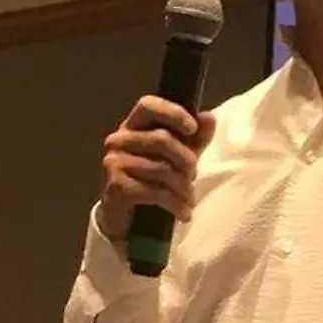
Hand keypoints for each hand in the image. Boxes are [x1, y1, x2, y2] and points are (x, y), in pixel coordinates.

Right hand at [97, 95, 215, 240]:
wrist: (129, 218)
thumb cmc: (154, 179)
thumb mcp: (179, 156)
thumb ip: (195, 138)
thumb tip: (209, 118)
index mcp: (133, 126)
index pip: (148, 105)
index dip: (173, 113)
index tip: (192, 129)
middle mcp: (118, 140)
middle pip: (162, 139)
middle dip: (187, 160)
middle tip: (193, 176)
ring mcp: (114, 162)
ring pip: (162, 169)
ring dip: (183, 187)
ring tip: (189, 198)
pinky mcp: (116, 186)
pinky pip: (154, 191)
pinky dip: (175, 203)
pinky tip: (183, 212)